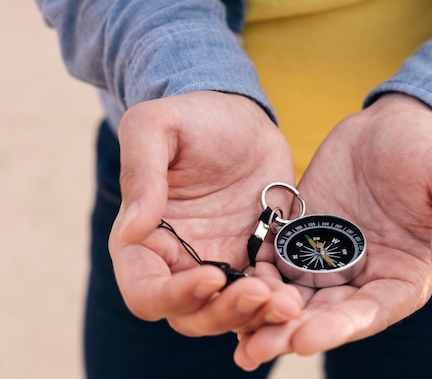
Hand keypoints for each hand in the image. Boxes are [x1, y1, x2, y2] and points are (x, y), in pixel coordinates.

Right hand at [108, 91, 302, 336]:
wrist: (240, 117)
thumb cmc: (191, 117)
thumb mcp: (156, 127)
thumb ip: (141, 174)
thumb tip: (131, 232)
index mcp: (144, 239)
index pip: (145, 291)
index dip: (174, 295)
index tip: (212, 276)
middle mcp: (178, 261)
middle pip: (192, 314)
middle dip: (224, 313)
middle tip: (260, 295)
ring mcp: (219, 262)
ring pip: (230, 313)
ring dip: (256, 316)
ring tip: (288, 304)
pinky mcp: (254, 258)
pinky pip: (264, 292)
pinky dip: (277, 301)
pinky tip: (299, 296)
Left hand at [234, 94, 431, 368]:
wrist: (397, 118)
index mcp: (405, 274)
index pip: (373, 311)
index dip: (340, 327)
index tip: (305, 337)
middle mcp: (365, 274)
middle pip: (327, 313)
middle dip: (292, 331)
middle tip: (256, 347)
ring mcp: (331, 255)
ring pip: (296, 294)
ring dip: (266, 312)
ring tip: (233, 327)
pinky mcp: (304, 231)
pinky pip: (276, 257)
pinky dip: (255, 273)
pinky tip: (227, 284)